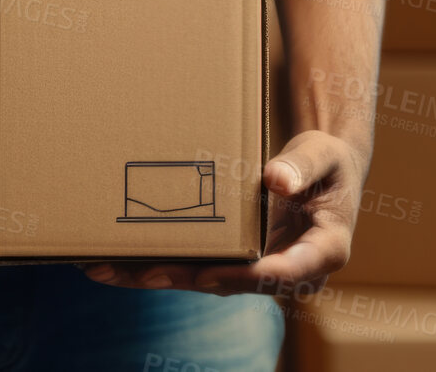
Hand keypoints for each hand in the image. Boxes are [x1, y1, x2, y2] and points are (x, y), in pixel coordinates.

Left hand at [81, 131, 363, 295]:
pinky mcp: (237, 261)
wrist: (324, 171)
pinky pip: (197, 266)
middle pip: (233, 282)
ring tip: (108, 269)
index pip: (285, 271)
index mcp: (324, 250)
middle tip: (141, 271)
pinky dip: (159, 263)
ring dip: (158, 276)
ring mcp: (261, 270)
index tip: (208, 272)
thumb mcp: (323, 154)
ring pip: (206, 279)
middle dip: (184, 277)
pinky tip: (116, 261)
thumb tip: (276, 181)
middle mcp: (291, 271)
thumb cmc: (327, 160)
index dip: (244, 275)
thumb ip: (303, 166)